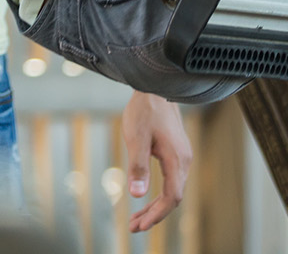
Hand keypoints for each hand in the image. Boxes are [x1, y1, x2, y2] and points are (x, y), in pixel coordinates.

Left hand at [122, 91, 190, 231]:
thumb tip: (137, 195)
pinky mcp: (176, 153)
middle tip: (133, 227)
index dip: (156, 214)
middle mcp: (184, 162)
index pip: (172, 197)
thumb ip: (138, 166)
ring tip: (136, 218)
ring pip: (172, 190)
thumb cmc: (144, 112)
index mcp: (177, 161)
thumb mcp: (136, 138)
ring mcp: (182, 158)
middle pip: (173, 198)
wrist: (156, 88)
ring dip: (155, 206)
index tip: (139, 225)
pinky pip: (171, 181)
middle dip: (154, 215)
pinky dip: (158, 193)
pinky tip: (145, 197)